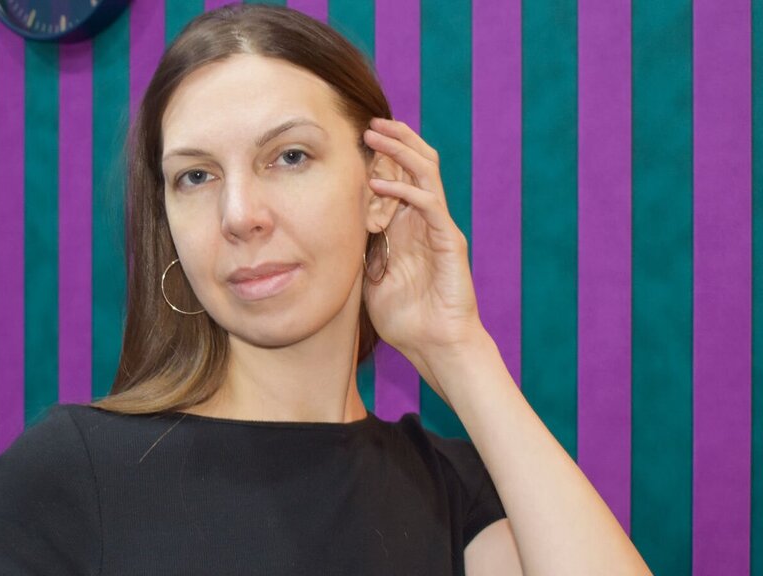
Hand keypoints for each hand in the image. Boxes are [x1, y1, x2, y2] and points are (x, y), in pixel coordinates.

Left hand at [362, 118, 485, 398]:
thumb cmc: (404, 318)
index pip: (400, 176)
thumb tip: (328, 234)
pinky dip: (404, 190)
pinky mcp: (450, 241)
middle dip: (395, 139)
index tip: (357, 135)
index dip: (383, 153)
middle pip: (417, 164)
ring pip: (426, 173)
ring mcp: (439, 228)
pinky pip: (429, 204)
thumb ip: (359, 251)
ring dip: (401, 150)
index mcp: (408, 226)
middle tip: (369, 122)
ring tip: (376, 135)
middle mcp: (426, 220)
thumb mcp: (370, 277)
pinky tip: (379, 183)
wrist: (436, 346)